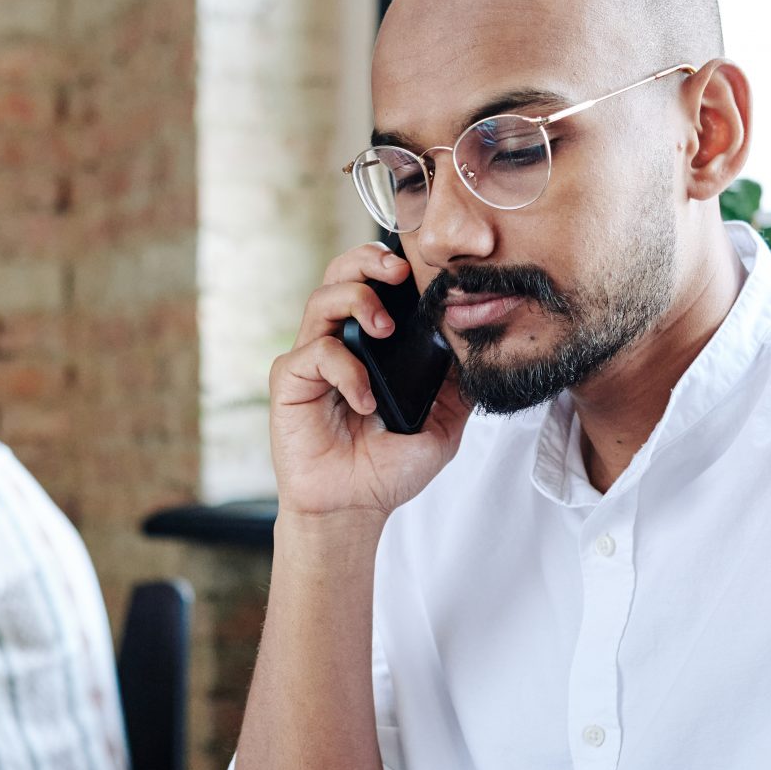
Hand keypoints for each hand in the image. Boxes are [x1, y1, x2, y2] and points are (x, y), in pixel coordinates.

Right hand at [270, 245, 470, 522]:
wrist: (354, 508)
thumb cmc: (388, 468)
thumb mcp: (442, 423)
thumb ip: (458, 386)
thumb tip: (479, 348)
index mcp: (369, 345)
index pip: (373, 284)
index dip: (390, 265)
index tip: (420, 271)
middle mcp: (337, 343)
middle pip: (339, 274)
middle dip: (367, 261)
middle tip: (396, 273)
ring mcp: (311, 360)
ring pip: (322, 300)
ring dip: (357, 302)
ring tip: (384, 330)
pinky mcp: (291, 381)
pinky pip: (316, 352)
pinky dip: (346, 369)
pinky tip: (364, 400)